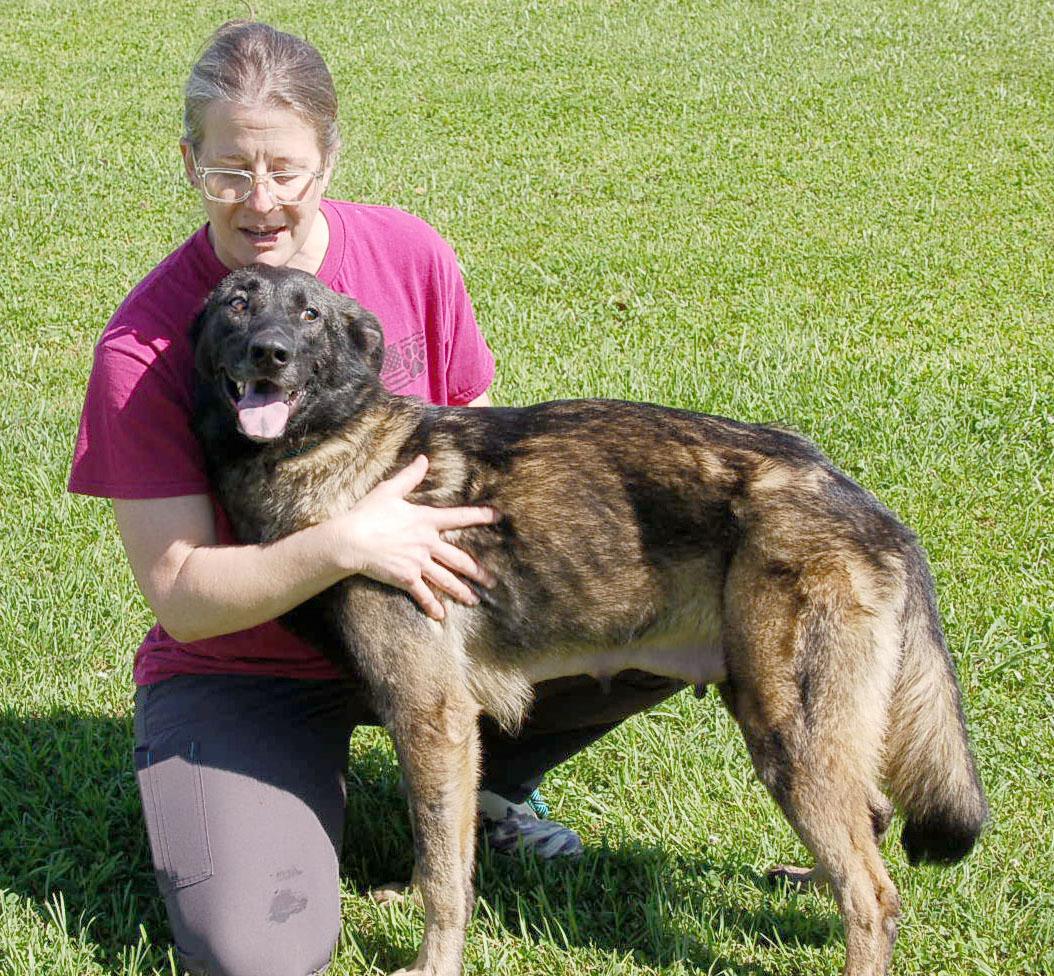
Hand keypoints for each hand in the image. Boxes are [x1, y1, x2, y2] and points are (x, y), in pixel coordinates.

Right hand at [339, 455, 498, 619]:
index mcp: (426, 520)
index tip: (499, 517)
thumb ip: (410, 476)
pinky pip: (423, 594)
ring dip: (462, 591)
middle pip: (459, 559)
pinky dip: (432, 605)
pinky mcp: (405, 577)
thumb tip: (424, 458)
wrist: (350, 540)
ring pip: (446, 579)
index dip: (481, 516)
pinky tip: (441, 616)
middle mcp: (427, 543)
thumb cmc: (368, 513)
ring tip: (474, 600)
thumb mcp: (389, 490)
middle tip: (491, 581)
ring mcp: (418, 562)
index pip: (460, 517)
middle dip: (477, 571)